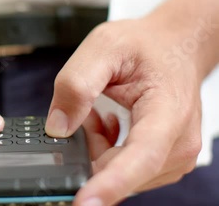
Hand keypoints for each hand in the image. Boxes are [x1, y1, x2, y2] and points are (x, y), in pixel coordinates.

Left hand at [45, 18, 204, 205]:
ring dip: (97, 146)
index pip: (140, 158)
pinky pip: (121, 169)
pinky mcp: (162, 161)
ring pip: (116, 172)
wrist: (174, 46)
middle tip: (86, 111)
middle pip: (120, 169)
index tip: (84, 201)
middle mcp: (178, 143)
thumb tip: (58, 127)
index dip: (110, 184)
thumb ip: (77, 85)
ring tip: (99, 111)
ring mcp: (173, 156)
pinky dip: (104, 149)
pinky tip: (106, 123)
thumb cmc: (146, 45)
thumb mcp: (104, 48)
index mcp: (167, 113)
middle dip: (90, 147)